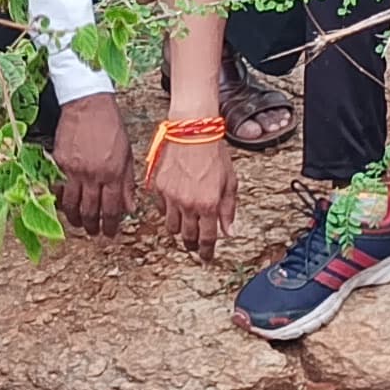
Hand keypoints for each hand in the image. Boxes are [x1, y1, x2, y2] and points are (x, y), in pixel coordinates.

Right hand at [51, 94, 130, 236]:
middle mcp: (94, 174)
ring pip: (72, 204)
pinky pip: (61, 187)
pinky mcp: (60, 162)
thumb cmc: (110, 126)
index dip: (111, 224)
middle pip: (91, 210)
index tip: (110, 233)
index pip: (112, 208)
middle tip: (93, 233)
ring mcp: (74, 169)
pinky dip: (62, 198)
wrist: (88, 104)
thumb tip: (130, 208)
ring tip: (77, 224)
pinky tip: (64, 204)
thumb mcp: (127, 154)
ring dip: (75, 218)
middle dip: (92, 226)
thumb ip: (127, 183)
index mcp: (113, 173)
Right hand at [151, 136, 235, 256]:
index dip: (207, 252)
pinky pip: (161, 209)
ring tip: (185, 227)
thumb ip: (228, 209)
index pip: (207, 238)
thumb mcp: (230, 182)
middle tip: (194, 247)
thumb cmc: (213, 152)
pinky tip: (175, 207)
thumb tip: (229, 231)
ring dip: (179, 230)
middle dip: (192, 245)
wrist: (192, 130)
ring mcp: (171, 196)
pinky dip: (168, 212)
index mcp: (209, 204)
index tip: (206, 258)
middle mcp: (188, 204)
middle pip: (187, 236)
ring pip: (172, 226)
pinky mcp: (159, 187)